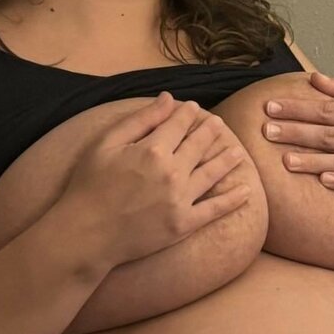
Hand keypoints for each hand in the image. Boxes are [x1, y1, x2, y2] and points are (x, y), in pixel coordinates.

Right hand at [62, 92, 249, 267]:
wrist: (87, 234)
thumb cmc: (90, 186)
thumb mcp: (107, 143)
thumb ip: (141, 120)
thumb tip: (168, 99)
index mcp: (153, 149)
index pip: (179, 124)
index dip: (188, 113)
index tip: (194, 108)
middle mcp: (172, 172)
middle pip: (199, 145)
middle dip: (210, 132)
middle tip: (219, 124)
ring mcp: (181, 200)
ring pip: (212, 173)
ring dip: (227, 159)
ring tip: (237, 151)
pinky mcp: (184, 225)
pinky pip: (214, 210)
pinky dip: (232, 200)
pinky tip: (246, 191)